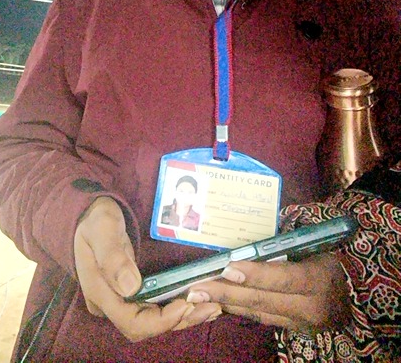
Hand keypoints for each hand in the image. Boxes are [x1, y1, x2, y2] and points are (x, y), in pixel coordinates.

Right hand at [74, 196, 221, 340]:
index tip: (185, 304)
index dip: (161, 321)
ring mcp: (120, 300)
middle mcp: (110, 303)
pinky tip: (197, 301)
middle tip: (210, 306)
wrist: (88, 214)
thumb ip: (113, 256)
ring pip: (153, 321)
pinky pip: (154, 309)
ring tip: (212, 307)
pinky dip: (176, 308)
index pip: (132, 322)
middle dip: (178, 320)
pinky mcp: (130, 294)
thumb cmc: (95, 220)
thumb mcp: (102, 229)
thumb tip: (131, 287)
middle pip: (146, 327)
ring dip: (182, 317)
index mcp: (100, 292)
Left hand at [185, 252, 350, 332]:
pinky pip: (262, 317)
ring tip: (198, 294)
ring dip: (225, 303)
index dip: (254, 274)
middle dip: (226, 293)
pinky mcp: (294, 330)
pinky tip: (218, 301)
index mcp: (319, 279)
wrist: (359, 295)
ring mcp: (301, 323)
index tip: (227, 268)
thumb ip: (289, 239)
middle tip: (196, 286)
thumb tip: (254, 226)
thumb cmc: (335, 257)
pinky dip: (239, 308)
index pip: (283, 278)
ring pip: (257, 312)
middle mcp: (310, 307)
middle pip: (262, 300)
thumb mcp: (319, 245)